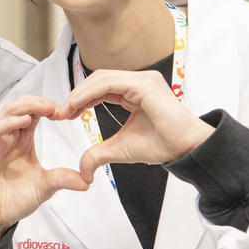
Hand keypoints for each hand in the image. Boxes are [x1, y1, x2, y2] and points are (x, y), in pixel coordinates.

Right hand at [0, 96, 87, 248]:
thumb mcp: (44, 187)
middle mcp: (8, 138)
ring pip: (6, 113)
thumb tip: (86, 180)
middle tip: (57, 107)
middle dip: (38, 102)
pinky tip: (25, 121)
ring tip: (44, 108)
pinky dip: (9, 123)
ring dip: (25, 106)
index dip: (48, 108)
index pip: (34, 114)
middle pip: (19, 107)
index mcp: (22, 142)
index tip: (65, 112)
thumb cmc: (12, 201)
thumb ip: (62, 179)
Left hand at [61, 69, 213, 181]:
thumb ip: (98, 154)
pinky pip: (110, 82)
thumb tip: (83, 170)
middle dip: (77, 94)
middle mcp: (139, 82)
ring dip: (80, 93)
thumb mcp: (121, 149)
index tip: (65, 114)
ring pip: (101, 78)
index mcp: (134, 92)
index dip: (80, 99)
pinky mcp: (145, 85)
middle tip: (62, 112)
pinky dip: (90, 92)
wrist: (187, 149)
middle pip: (98, 80)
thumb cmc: (164, 144)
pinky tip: (78, 105)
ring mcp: (143, 80)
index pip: (100, 88)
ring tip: (67, 110)